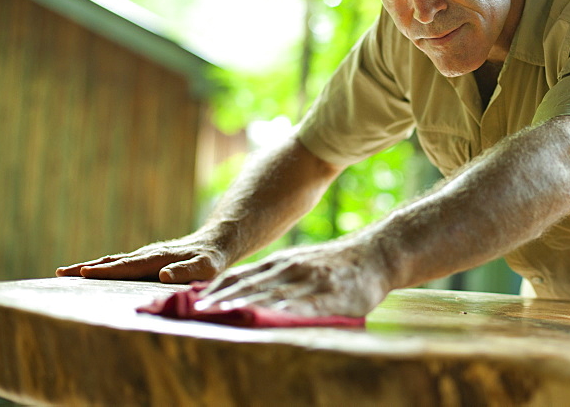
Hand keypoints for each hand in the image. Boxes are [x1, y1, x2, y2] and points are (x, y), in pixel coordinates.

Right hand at [55, 234, 228, 282]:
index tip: (84, 274)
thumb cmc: (212, 259)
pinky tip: (92, 273)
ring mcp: (145, 256)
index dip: (106, 272)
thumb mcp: (205, 268)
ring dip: (90, 267)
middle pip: (112, 262)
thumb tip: (163, 275)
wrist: (216, 242)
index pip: (127, 267)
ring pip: (114, 261)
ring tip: (66, 273)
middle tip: (60, 274)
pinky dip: (103, 267)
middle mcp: (147, 255)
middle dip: (86, 268)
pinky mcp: (146, 259)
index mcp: (157, 259)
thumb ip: (186, 271)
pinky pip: (120, 264)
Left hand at [195, 239, 391, 317]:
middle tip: (200, 312)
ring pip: (276, 294)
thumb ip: (271, 276)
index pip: (240, 276)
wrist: (375, 254)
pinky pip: (309, 304)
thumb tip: (235, 291)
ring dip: (251, 303)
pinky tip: (277, 316)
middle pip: (252, 286)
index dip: (217, 289)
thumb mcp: (297, 263)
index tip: (193, 303)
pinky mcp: (332, 294)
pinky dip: (290, 310)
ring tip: (230, 312)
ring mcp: (311, 281)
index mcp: (280, 263)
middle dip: (225, 299)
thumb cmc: (332, 265)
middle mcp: (291, 269)